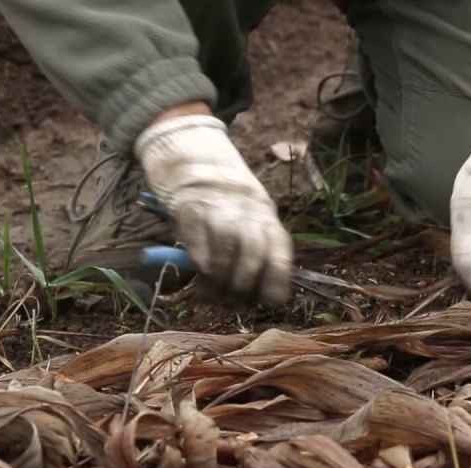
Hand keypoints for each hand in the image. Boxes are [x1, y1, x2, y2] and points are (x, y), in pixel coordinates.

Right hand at [135, 110, 293, 303]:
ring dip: (221, 277)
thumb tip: (267, 297)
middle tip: (233, 299)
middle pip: (254, 251)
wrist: (196, 163)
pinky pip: (198, 240)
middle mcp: (247, 211)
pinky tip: (201, 271)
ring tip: (213, 290)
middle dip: (244, 283)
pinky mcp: (190, 209)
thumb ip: (260, 254)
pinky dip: (201, 260)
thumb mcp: (251, 223)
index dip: (277, 279)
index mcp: (267, 216)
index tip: (272, 301)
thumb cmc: (228, 208)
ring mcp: (218, 208)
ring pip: (228, 247)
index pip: (280, 249)